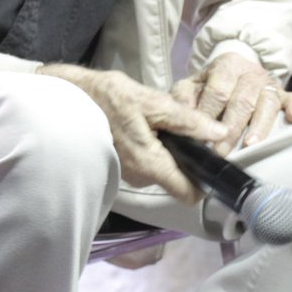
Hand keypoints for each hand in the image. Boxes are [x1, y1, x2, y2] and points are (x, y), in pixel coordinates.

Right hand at [37, 63, 228, 203]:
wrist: (71, 97)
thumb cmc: (109, 98)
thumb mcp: (153, 103)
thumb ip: (188, 121)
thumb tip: (220, 133)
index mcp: (150, 165)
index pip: (188, 195)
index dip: (204, 182)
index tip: (210, 161)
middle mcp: (139, 177)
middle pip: (177, 180)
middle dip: (185, 159)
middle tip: (186, 130)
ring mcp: (128, 173)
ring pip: (162, 170)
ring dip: (168, 151)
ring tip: (162, 125)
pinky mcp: (121, 166)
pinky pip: (147, 164)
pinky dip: (153, 149)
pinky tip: (147, 128)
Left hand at [170, 51, 291, 155]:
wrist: (235, 73)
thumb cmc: (210, 85)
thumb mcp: (192, 85)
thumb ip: (184, 96)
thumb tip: (183, 113)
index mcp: (226, 66)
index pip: (218, 91)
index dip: (209, 114)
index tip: (202, 137)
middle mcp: (250, 72)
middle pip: (242, 101)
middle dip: (231, 129)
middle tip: (221, 151)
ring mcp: (269, 83)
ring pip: (267, 103)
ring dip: (259, 126)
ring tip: (250, 145)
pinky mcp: (284, 94)